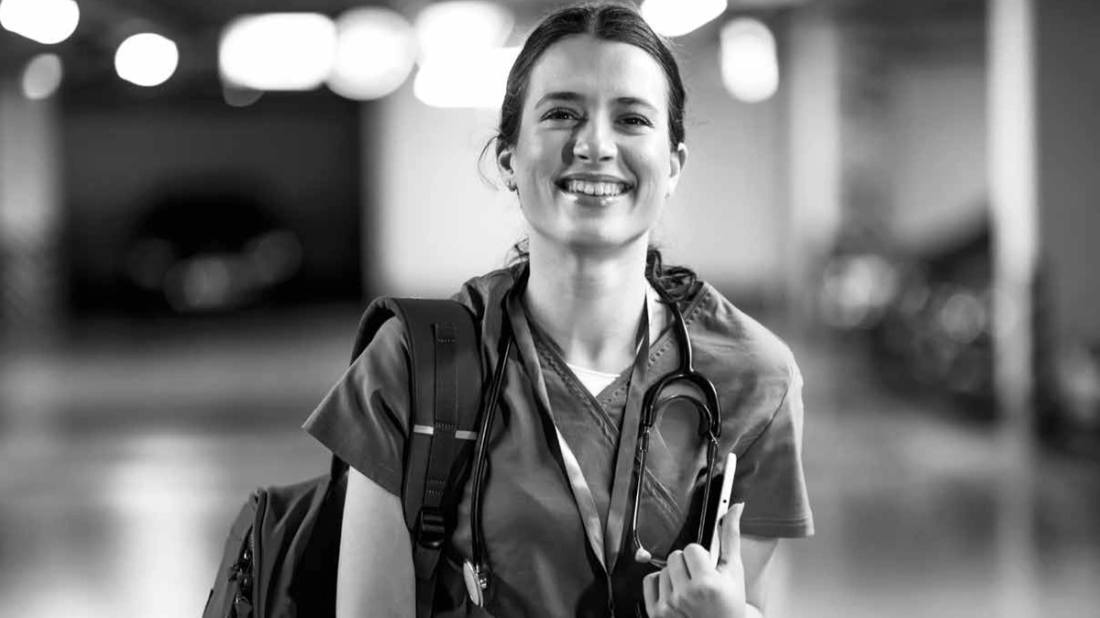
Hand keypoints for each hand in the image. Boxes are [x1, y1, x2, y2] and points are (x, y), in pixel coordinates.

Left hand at [642, 503, 745, 617]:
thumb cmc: (730, 603)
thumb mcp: (734, 571)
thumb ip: (731, 536)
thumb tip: (734, 507)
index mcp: (707, 584)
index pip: (691, 549)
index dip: (701, 557)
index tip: (707, 569)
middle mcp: (685, 596)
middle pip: (675, 556)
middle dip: (687, 565)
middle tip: (699, 580)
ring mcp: (669, 606)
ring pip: (663, 569)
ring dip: (675, 576)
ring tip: (689, 590)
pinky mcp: (656, 614)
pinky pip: (649, 581)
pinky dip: (660, 584)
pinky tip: (675, 593)